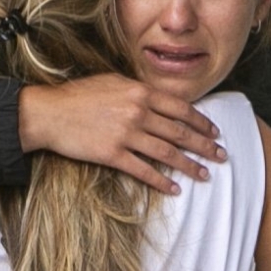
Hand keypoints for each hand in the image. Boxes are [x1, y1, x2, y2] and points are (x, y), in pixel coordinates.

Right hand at [17, 73, 225, 194]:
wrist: (49, 112)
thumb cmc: (78, 96)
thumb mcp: (112, 82)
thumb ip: (138, 91)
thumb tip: (158, 99)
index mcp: (140, 92)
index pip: (180, 108)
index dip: (201, 122)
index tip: (214, 132)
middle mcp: (137, 112)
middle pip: (180, 131)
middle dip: (204, 145)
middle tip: (221, 156)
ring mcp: (125, 134)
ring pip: (167, 152)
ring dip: (189, 165)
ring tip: (204, 174)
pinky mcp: (112, 155)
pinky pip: (143, 170)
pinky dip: (161, 181)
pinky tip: (174, 188)